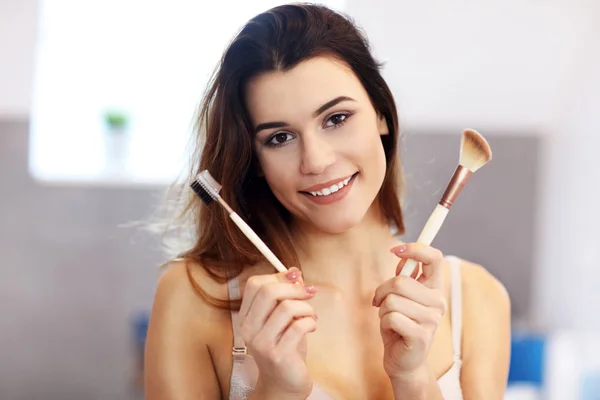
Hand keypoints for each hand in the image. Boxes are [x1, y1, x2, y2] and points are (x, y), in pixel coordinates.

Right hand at [239, 267, 317, 398]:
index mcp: (246, 316)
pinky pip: (298, 326)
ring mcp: (262, 343)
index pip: (255, 284)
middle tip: (309, 293)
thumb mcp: (283, 318)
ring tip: (311, 316)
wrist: (284, 383)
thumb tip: (295, 272)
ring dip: (306, 308)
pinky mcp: (278, 354)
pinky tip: (311, 327)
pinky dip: (310, 322)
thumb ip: (286, 295)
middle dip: (294, 288)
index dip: (278, 276)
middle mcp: (249, 328)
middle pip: (268, 292)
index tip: (297, 278)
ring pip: (286, 308)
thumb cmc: (285, 346)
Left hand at [372, 243, 446, 380]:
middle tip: (380, 302)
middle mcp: (438, 302)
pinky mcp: (421, 335)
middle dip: (382, 291)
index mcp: (434, 288)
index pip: (434, 258)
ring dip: (382, 310)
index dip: (415, 249)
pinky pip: (391, 317)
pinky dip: (384, 323)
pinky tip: (392, 331)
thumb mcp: (401, 297)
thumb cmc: (400, 326)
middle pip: (400, 281)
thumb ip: (404, 276)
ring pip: (392, 300)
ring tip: (390, 320)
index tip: (395, 249)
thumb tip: (402, 256)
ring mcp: (431, 319)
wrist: (404, 362)